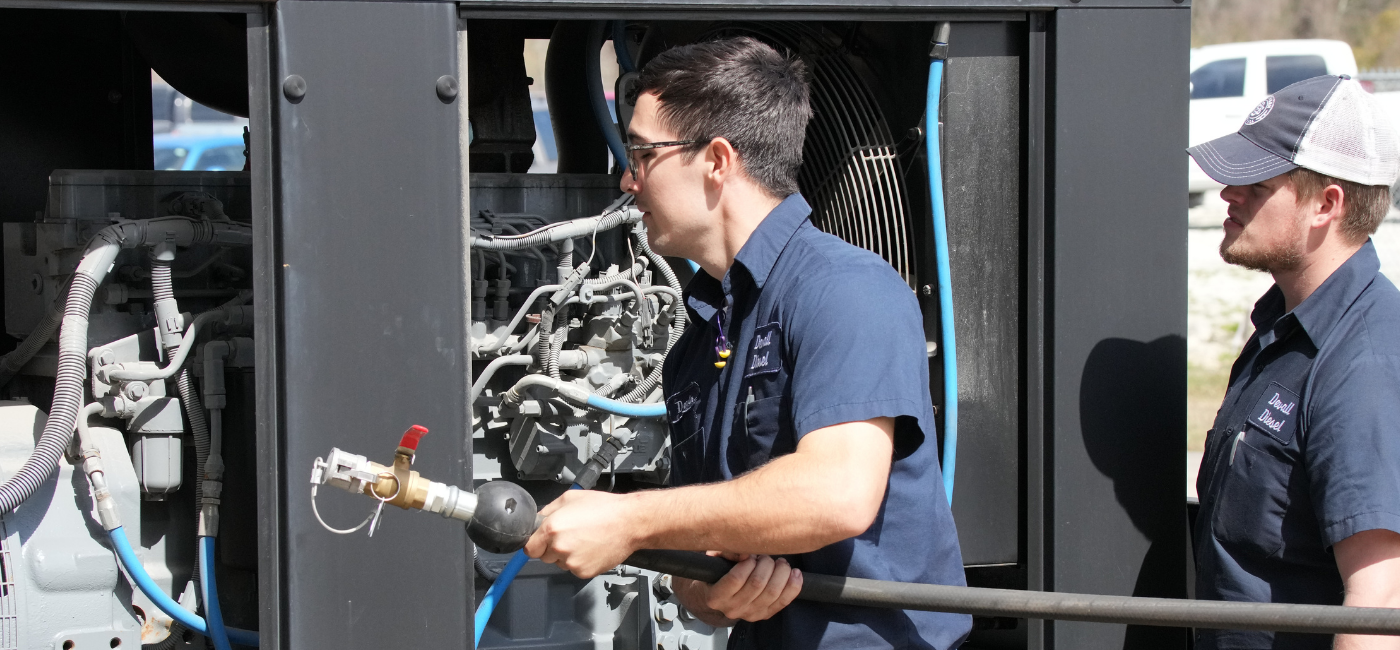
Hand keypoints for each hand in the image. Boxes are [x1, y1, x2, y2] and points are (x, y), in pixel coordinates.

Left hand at [523, 490, 638, 578]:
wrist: (629, 522)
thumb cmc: (604, 508)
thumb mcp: (570, 498)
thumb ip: (548, 510)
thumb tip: (537, 520)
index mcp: (552, 528)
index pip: (529, 548)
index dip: (536, 543)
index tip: (542, 541)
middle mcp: (559, 547)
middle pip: (544, 556)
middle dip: (552, 548)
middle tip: (571, 535)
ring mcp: (571, 562)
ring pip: (559, 563)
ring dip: (567, 555)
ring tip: (584, 540)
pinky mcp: (584, 572)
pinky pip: (574, 569)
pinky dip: (580, 561)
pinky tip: (591, 548)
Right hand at [673, 552, 802, 624]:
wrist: (717, 596)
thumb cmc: (715, 575)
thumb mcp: (711, 561)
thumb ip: (723, 552)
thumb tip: (744, 553)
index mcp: (716, 596)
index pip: (736, 578)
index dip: (747, 563)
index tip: (750, 556)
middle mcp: (732, 609)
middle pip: (758, 584)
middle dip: (766, 564)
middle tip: (765, 557)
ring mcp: (750, 614)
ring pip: (772, 592)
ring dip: (781, 573)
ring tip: (779, 563)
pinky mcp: (765, 615)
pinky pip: (784, 602)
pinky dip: (793, 586)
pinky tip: (794, 574)